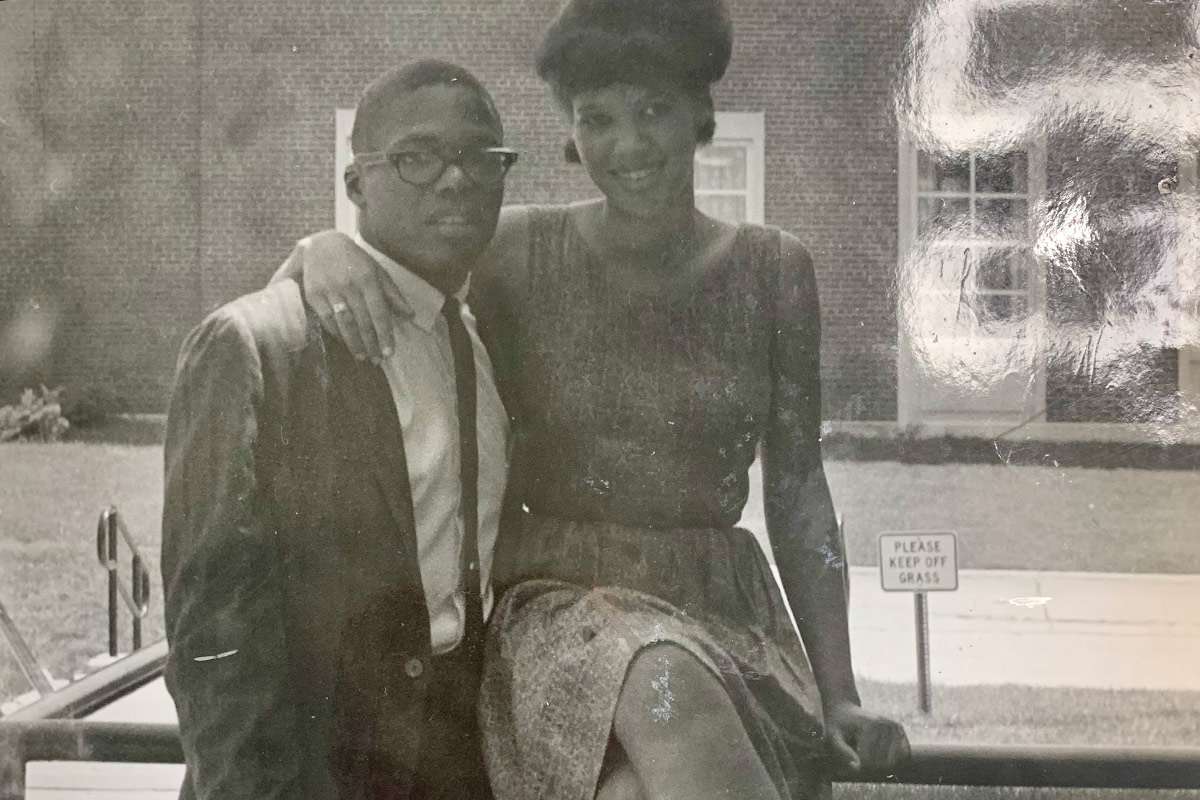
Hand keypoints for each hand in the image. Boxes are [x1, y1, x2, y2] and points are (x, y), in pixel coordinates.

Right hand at [292, 230, 405, 362]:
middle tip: (377, 360)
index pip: (379, 312)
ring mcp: (330, 291)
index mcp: (368, 279)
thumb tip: (410, 315)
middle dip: (371, 343)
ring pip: (344, 324)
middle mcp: (349, 286)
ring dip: (354, 343)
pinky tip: (346, 343)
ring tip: (363, 357)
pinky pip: (327, 320)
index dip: (384, 334)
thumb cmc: (356, 260)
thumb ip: (393, 294)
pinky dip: (337, 334)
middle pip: (362, 321)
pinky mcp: (314, 295)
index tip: (389, 352)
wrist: (322, 244)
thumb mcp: (378, 271)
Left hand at [823, 700, 909, 777]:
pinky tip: (883, 757)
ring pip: (894, 762)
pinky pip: (905, 755)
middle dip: (871, 766)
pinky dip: (895, 761)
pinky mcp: (900, 729)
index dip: (859, 767)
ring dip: (882, 765)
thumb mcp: (834, 738)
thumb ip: (844, 752)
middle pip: (882, 763)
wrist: (845, 710)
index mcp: (869, 726)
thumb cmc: (838, 726)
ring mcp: (894, 726)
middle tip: (860, 759)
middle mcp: (885, 724)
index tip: (852, 762)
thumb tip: (858, 768)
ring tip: (869, 756)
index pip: (869, 761)